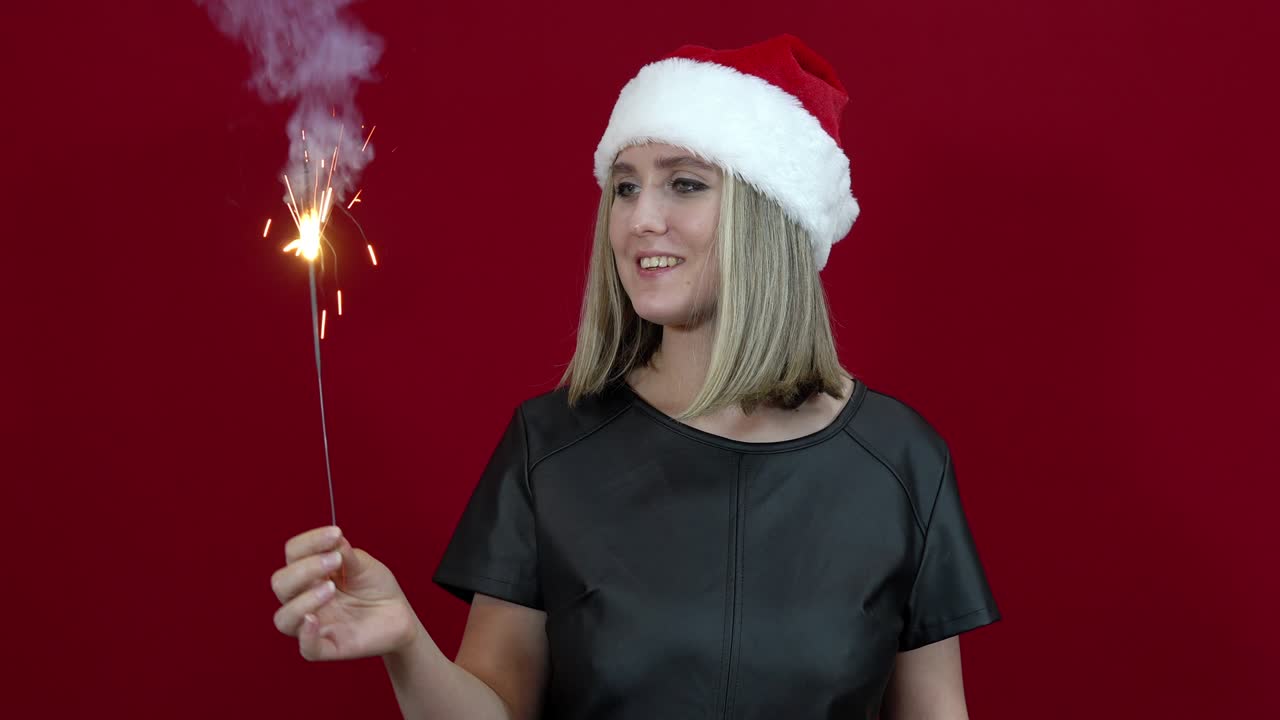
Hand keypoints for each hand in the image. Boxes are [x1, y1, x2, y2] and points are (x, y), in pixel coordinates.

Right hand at [271, 526, 419, 660]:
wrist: (400, 615)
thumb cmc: (376, 587)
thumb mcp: (363, 564)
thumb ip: (344, 552)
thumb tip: (331, 539)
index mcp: (310, 574)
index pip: (292, 554)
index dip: (308, 542)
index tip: (335, 533)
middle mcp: (304, 598)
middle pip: (280, 584)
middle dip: (304, 569)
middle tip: (335, 560)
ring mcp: (314, 624)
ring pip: (284, 618)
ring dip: (302, 600)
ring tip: (331, 588)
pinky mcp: (329, 647)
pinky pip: (306, 649)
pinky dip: (306, 635)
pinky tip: (314, 619)